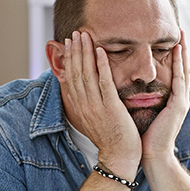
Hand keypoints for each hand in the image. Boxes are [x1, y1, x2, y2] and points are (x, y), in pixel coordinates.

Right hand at [64, 31, 140, 176]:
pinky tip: (101, 51)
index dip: (70, 59)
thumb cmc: (111, 139)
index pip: (71, 78)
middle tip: (75, 33)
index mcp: (81, 107)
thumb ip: (89, 104)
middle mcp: (85, 105)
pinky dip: (101, 66)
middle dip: (75, 51)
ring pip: (87, 74)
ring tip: (85, 35)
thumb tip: (84, 92)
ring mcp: (97, 107)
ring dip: (85, 53)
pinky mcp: (111, 108)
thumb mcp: (95, 119)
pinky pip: (104, 83)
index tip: (69, 44)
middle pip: (76, 73)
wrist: (120, 157)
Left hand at [140, 30, 189, 164]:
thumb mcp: (145, 113)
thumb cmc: (145, 138)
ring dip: (184, 53)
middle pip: (182, 69)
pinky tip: (176, 52)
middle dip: (183, 50)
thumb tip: (132, 89)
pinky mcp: (179, 106)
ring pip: (184, 71)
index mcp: (171, 101)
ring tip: (182, 36)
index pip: (174, 74)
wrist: (152, 155)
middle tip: (181, 31)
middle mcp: (179, 99)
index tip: (171, 41)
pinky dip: (178, 65)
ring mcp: (181, 102)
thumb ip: (143, 100)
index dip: (174, 58)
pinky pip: (179, 80)